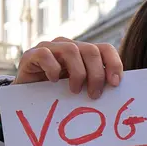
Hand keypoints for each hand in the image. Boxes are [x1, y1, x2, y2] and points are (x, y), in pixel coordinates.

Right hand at [0, 38, 122, 121]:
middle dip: (96, 74)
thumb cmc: (59, 95)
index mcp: (84, 53)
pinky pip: (45, 55)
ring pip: (71, 50)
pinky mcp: (31, 55)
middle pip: (91, 51)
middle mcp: (68, 46)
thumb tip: (118, 93)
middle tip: (94, 94)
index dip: (114, 64)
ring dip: (77, 73)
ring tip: (74, 90)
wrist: (28, 99)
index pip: (106, 49)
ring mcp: (50, 48)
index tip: (115, 83)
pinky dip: (52, 69)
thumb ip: (97, 85)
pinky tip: (53, 81)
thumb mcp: (82, 89)